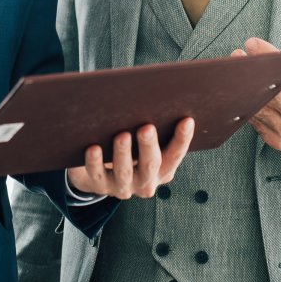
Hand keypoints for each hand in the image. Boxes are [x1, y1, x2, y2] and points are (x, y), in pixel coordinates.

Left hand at [67, 118, 194, 199]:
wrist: (100, 176)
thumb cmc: (130, 150)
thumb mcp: (145, 144)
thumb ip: (153, 128)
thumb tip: (155, 95)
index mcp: (162, 170)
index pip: (175, 155)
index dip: (182, 139)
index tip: (187, 120)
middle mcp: (144, 182)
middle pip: (150, 165)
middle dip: (149, 146)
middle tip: (147, 128)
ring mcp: (121, 186)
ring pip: (124, 171)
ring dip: (123, 153)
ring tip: (122, 136)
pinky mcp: (98, 185)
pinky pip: (96, 174)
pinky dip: (95, 161)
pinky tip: (93, 148)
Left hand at [232, 11, 280, 150]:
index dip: (269, 58)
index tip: (252, 43)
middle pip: (269, 92)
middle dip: (250, 72)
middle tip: (237, 55)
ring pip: (258, 108)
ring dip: (243, 89)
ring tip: (235, 71)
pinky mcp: (278, 141)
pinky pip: (256, 122)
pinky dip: (247, 106)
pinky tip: (239, 91)